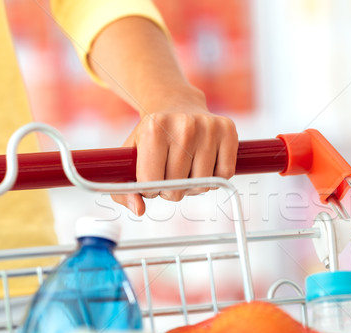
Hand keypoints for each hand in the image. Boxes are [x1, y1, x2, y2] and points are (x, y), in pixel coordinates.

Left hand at [88, 16, 237, 215]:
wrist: (176, 104)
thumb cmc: (151, 137)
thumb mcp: (129, 158)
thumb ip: (123, 191)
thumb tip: (139, 210)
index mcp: (154, 129)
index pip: (152, 183)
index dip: (150, 190)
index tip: (151, 179)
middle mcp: (183, 125)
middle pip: (178, 187)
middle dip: (171, 190)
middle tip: (169, 175)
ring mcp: (209, 126)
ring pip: (203, 184)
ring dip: (193, 186)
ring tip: (186, 170)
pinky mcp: (228, 130)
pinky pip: (225, 175)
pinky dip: (214, 178)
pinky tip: (204, 165)